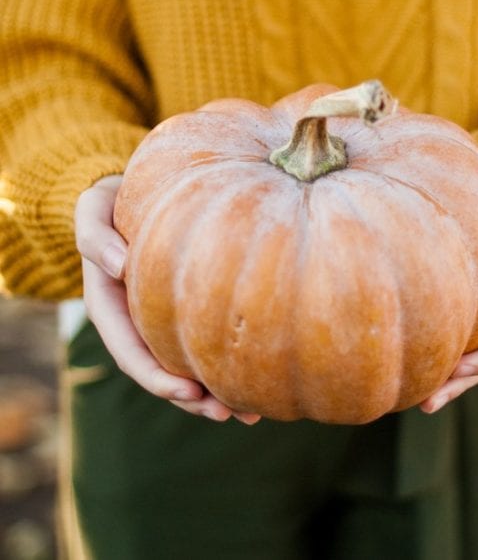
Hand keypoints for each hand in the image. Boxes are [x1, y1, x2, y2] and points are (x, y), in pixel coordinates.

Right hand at [74, 175, 260, 424]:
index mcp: (109, 305)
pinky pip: (201, 339)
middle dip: (191, 398)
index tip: (187, 391)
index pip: (130, 352)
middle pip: (160, 370)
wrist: (130, 193)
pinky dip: (223, 362)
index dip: (156, 376)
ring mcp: (158, 318)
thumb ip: (94, 235)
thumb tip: (117, 265)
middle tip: (228, 413)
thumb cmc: (110, 200)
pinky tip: (257, 378)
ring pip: (184, 364)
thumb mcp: (92, 209)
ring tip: (250, 412)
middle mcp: (134, 320)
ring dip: (211, 394)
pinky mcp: (183, 307)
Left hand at [420, 144, 477, 413]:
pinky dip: (426, 347)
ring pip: (463, 346)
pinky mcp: (447, 288)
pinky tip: (400, 364)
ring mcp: (474, 295)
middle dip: (461, 380)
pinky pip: (440, 324)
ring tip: (414, 401)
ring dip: (444, 377)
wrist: (466, 161)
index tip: (462, 369)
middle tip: (427, 402)